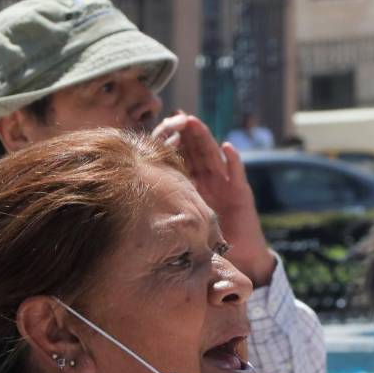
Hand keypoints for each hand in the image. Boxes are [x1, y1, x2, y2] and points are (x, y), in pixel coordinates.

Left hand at [153, 112, 277, 285]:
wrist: (237, 256)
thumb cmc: (207, 241)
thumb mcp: (181, 221)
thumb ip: (165, 208)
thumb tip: (132, 197)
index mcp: (193, 183)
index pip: (183, 156)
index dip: (174, 141)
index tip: (161, 125)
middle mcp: (209, 180)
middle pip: (197, 150)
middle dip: (187, 132)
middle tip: (177, 116)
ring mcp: (225, 184)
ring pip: (213, 156)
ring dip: (205, 139)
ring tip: (195, 123)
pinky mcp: (241, 193)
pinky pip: (237, 174)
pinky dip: (233, 161)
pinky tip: (227, 148)